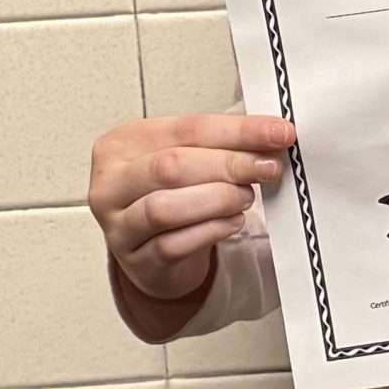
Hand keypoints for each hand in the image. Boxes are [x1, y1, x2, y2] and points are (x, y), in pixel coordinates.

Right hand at [89, 113, 294, 301]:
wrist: (151, 248)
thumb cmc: (170, 192)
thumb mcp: (187, 157)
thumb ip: (222, 145)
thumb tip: (272, 137)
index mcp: (122, 143)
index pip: (185, 128)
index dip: (237, 130)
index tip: (278, 132)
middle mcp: (110, 183)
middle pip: (171, 166)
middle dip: (229, 164)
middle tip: (268, 167)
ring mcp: (117, 224)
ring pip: (164, 208)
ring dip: (217, 199)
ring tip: (247, 196)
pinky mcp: (133, 260)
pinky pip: (172, 245)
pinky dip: (210, 230)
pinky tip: (233, 221)